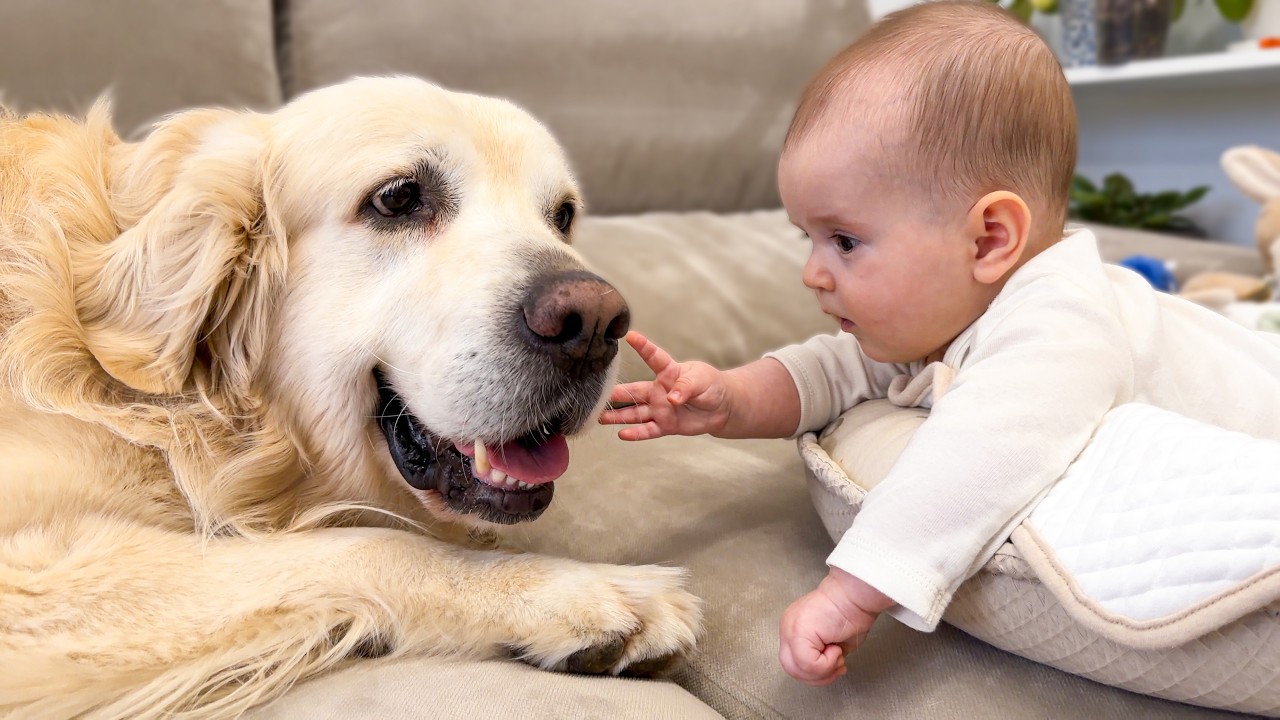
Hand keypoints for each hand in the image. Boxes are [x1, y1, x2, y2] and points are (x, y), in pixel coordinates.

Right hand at [598, 331, 731, 439]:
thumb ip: (686, 386)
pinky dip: (636, 433)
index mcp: (668, 372)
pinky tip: (622, 434)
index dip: (643, 346)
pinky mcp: (665, 425)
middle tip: (598, 393)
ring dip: (618, 415)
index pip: (654, 357)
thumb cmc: (710, 386)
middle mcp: (659, 390)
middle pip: (635, 390)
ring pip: (635, 412)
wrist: (721, 408)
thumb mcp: (702, 380)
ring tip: (599, 417)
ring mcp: (660, 408)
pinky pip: (648, 429)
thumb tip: (671, 399)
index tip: (630, 336)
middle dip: (617, 392)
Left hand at [778, 568, 892, 685]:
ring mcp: (790, 629)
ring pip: (796, 669)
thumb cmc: (852, 612)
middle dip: (817, 676)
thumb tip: (824, 670)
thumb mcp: (833, 641)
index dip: (816, 673)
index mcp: (794, 629)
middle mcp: (788, 628)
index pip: (795, 663)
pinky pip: (807, 663)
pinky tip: (836, 649)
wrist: (855, 595)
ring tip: (837, 656)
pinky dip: (826, 664)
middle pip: (792, 668)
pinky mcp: (797, 632)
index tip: (836, 667)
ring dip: (823, 670)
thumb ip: (822, 655)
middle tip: (837, 668)